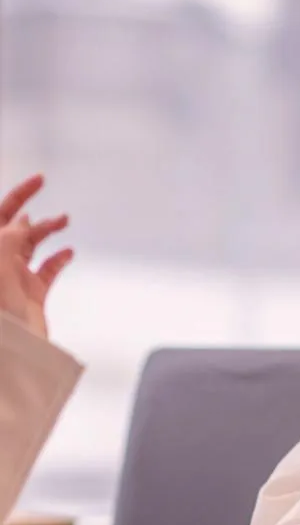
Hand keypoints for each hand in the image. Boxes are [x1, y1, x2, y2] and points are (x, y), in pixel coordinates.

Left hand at [0, 175, 71, 337]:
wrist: (7, 346)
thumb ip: (11, 235)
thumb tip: (24, 221)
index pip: (0, 214)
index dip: (19, 194)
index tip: (41, 179)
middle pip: (16, 228)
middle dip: (35, 215)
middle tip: (59, 212)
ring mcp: (13, 277)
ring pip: (33, 246)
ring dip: (49, 232)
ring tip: (65, 223)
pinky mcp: (32, 295)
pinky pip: (48, 271)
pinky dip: (59, 259)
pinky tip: (68, 252)